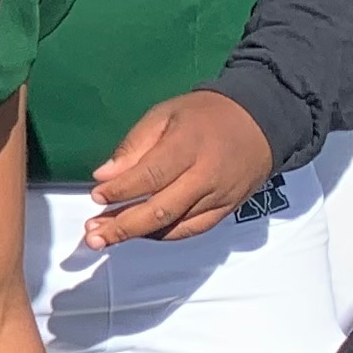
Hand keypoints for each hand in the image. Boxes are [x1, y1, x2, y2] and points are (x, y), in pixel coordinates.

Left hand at [84, 90, 272, 246]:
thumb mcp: (165, 114)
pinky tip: (141, 233)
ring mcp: (220, 196)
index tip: (96, 196)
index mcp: (189, 145)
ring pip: (176, 224)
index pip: (150, 176)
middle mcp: (207, 176)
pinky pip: (193, 229)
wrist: (260, 121)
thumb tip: (104, 176)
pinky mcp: (228, 209)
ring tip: (106, 238)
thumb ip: (134, 145)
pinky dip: (164, 234)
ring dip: (138, 234)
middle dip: (123, 226)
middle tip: (92, 235)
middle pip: (161, 209)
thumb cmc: (205, 115)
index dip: (121, 191)